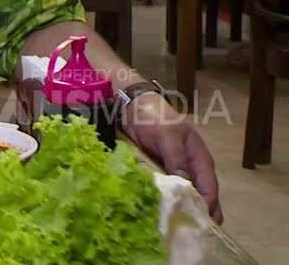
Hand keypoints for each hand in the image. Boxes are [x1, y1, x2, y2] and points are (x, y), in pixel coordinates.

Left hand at [122, 93, 222, 222]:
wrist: (132, 106)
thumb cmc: (154, 118)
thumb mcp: (167, 136)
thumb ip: (176, 158)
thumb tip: (187, 184)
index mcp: (199, 158)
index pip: (209, 187)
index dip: (208, 205)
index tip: (202, 222)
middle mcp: (190, 168)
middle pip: (200, 196)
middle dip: (198, 214)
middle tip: (192, 234)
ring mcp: (174, 172)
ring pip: (183, 196)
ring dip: (180, 210)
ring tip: (176, 229)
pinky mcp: (159, 173)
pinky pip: (165, 191)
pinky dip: (165, 202)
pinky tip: (160, 214)